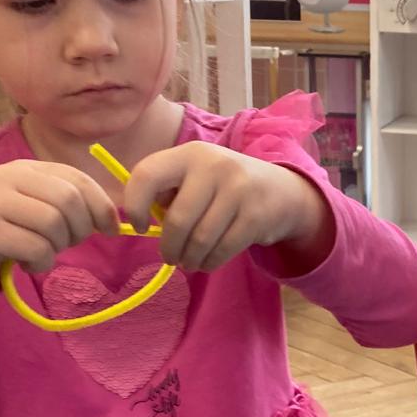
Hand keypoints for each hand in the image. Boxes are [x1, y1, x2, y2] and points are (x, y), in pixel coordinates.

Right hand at [0, 160, 118, 302]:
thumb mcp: (35, 207)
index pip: (78, 179)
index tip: (111, 229)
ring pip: (53, 224)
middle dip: (80, 229)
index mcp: (27, 168)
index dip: (101, 206)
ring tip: (42, 252)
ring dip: (58, 247)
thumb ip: (68, 205)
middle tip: (67, 244)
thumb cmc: (4, 228)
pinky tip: (28, 263)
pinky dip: (41, 263)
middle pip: (69, 200)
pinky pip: (34, 248)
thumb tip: (114, 220)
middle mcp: (9, 177)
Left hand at [123, 142, 328, 271]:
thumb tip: (144, 221)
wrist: (281, 191)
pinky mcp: (255, 215)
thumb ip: (168, 191)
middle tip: (169, 257)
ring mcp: (238, 189)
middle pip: (177, 220)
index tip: (141, 226)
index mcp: (189, 153)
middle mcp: (214, 165)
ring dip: (189, 259)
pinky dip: (209, 262)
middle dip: (169, 247)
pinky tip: (206, 261)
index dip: (135, 205)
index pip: (147, 175)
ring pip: (200, 240)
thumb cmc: (224, 187)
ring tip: (188, 262)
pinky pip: (222, 249)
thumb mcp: (196, 177)